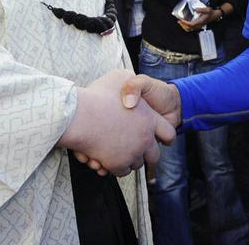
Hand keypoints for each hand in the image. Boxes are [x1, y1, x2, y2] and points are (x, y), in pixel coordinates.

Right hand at [59, 69, 175, 176]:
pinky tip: (107, 158)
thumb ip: (132, 84)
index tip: (158, 138)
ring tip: (118, 150)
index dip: (164, 136)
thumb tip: (135, 92)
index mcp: (150, 119)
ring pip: (136, 164)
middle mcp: (145, 138)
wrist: (79, 116)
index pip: (168, 134)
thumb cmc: (98, 96)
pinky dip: (115, 167)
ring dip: (129, 159)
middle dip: (146, 154)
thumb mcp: (120, 77)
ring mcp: (132, 153)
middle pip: (154, 156)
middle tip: (136, 148)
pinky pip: (121, 171)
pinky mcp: (118, 164)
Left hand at [178, 6, 218, 31]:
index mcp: (200, 22)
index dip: (185, 23)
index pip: (191, 24)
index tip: (181, 20)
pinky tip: (184, 22)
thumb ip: (202, 10)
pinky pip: (190, 28)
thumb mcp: (208, 10)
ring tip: (180, 22)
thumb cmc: (211, 13)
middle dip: (183, 25)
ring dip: (184, 26)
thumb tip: (196, 10)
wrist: (214, 16)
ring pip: (189, 29)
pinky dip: (186, 26)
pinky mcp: (198, 26)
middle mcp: (199, 25)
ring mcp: (198, 26)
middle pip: (189, 28)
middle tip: (179, 21)